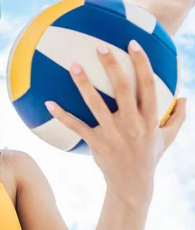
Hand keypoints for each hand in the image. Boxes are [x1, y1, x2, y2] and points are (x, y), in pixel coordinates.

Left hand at [45, 40, 186, 204]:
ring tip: (73, 64)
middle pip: (123, 89)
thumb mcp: (168, 137)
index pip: (149, 86)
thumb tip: (185, 97)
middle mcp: (133, 124)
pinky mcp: (97, 143)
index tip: (133, 43)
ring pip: (96, 104)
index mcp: (150, 119)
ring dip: (84, 84)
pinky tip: (49, 102)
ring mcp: (113, 134)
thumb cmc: (149, 157)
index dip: (142, 63)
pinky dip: (62, 115)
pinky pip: (77, 126)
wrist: (133, 186)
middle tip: (100, 45)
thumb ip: (178, 117)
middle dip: (112, 65)